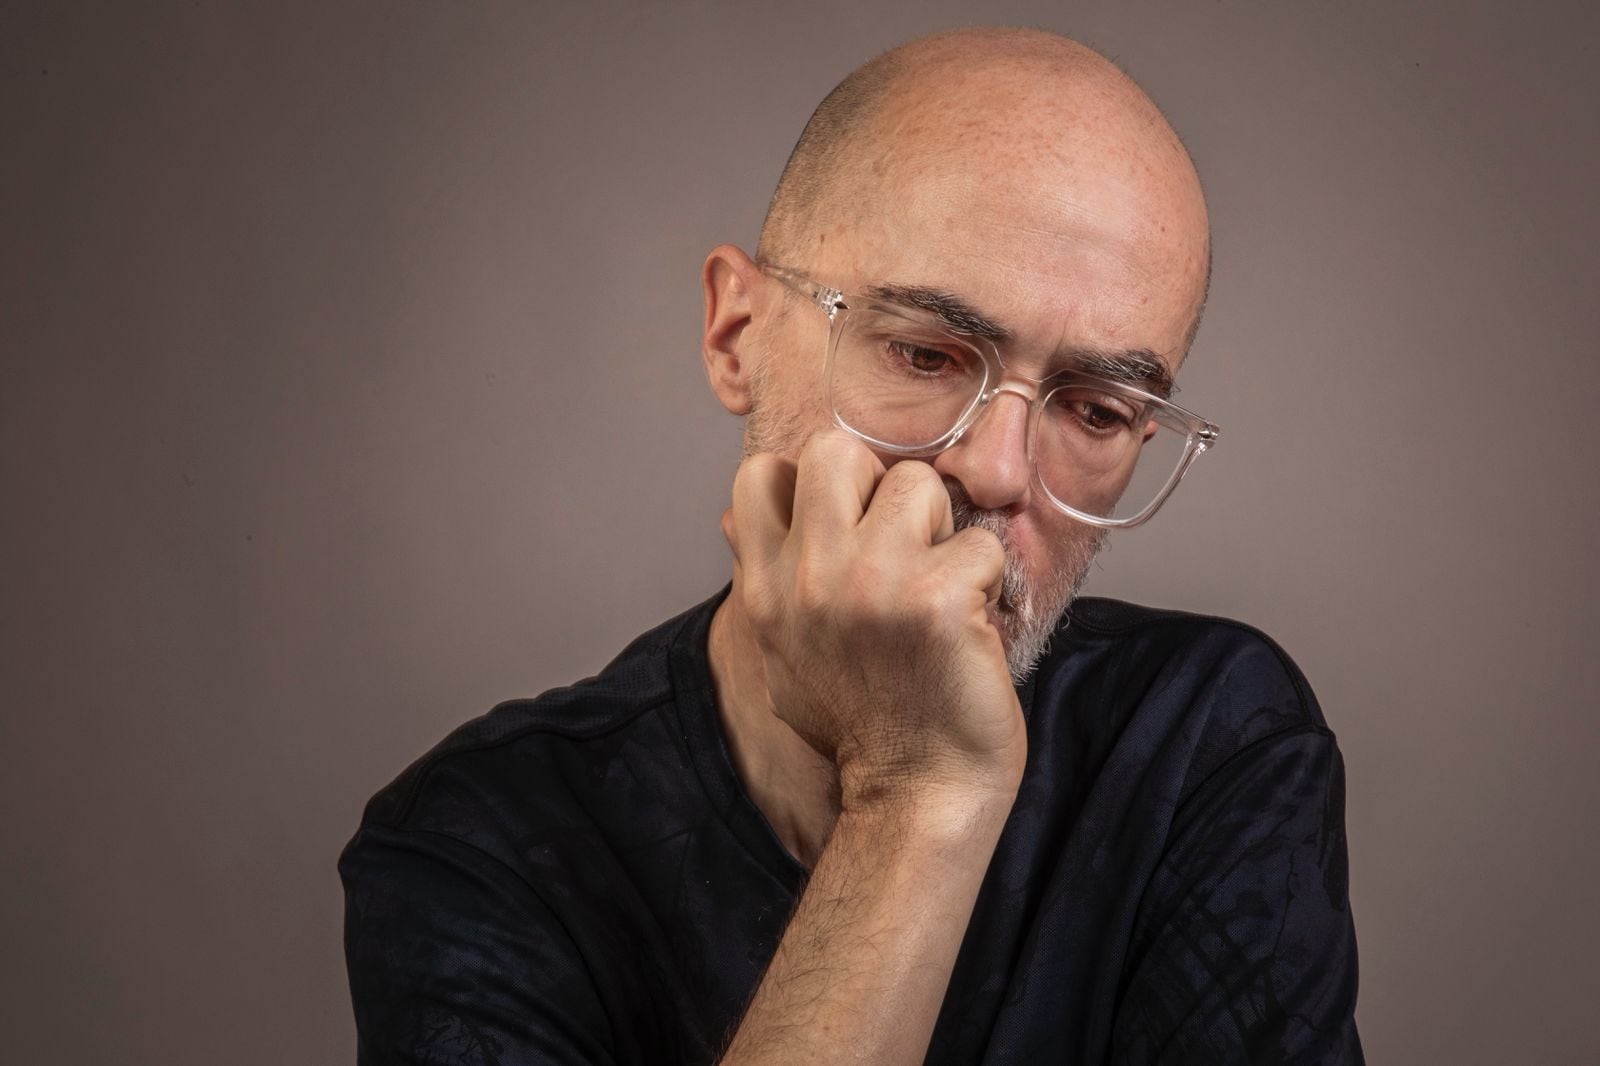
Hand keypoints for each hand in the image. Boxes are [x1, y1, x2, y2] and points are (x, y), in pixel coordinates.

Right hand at [722, 429, 1026, 811]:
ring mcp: (873, 584)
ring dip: (942, 528)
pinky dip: (989, 578)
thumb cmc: (859, 724)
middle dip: (877, 483)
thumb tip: (736, 517)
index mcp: (764, 589)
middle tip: (902, 540)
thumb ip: (764, 580)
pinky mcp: (938, 601)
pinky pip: (980, 541)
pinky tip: (974, 620)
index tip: (843, 524)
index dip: (809, 484)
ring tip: (942, 582)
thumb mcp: (782, 652)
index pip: (760, 474)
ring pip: (917, 483)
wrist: (914, 795)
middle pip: (835, 451)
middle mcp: (808, 578)